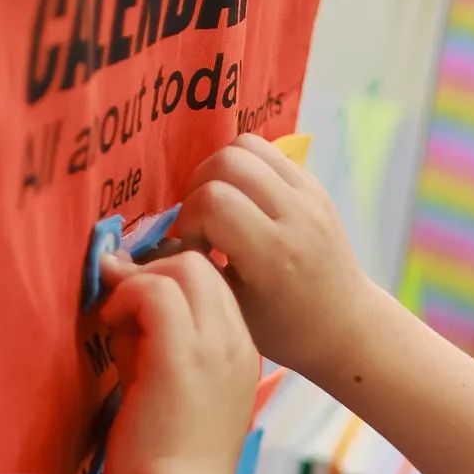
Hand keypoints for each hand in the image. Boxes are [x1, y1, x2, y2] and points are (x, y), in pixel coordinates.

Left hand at [96, 250, 262, 473]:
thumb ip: (154, 351)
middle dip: (152, 271)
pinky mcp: (183, 355)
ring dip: (138, 282)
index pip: (212, 287)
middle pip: (202, 266)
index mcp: (240, 356)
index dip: (169, 283)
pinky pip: (155, 290)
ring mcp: (216, 347)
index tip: (132, 306)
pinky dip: (126, 295)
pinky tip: (110, 324)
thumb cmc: (168, 466)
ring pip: (184, 267)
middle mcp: (237, 344)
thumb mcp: (168, 395)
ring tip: (114, 320)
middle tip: (118, 304)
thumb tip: (125, 318)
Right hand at [180, 134, 371, 381]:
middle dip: (200, 189)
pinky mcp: (315, 184)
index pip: (214, 202)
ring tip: (220, 208)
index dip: (191, 220)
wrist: (344, 324)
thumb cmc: (282, 328)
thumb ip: (187, 273)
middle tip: (205, 224)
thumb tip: (128, 252)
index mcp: (275, 254)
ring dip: (220, 171)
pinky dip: (244, 168)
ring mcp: (311, 195)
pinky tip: (243, 203)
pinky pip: (266, 150)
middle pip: (226, 163)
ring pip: (245, 145)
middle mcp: (297, 217)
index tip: (198, 249)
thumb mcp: (230, 310)